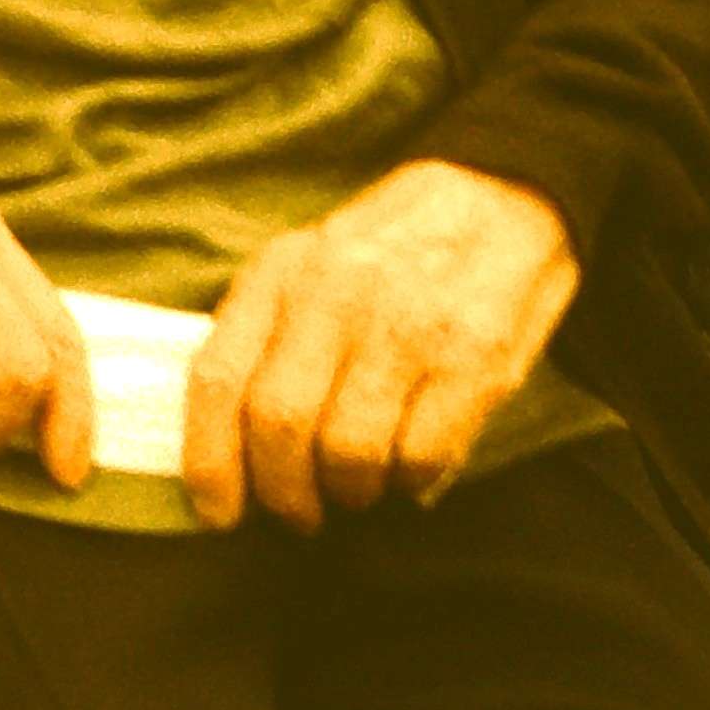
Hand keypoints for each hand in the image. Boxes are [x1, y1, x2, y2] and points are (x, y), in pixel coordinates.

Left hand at [182, 158, 577, 530]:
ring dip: (348, 491)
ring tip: (354, 491)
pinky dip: (409, 482)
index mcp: (279, 275)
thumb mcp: (305, 265)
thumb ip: (263, 333)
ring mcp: (406, 326)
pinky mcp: (475, 357)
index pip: (217, 379)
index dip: (208, 460)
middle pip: (279, 424)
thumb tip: (224, 438)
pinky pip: (424, 452)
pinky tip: (408, 473)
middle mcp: (334, 298)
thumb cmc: (387, 250)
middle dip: (283, 491)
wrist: (500, 195)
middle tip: (297, 514)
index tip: (216, 511)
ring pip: (349, 448)